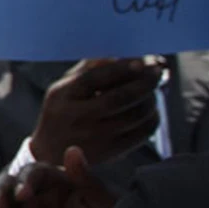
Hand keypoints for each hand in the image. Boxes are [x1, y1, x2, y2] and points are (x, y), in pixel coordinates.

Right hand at [29, 56, 163, 164]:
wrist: (51, 151)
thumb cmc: (63, 111)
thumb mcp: (64, 87)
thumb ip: (89, 69)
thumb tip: (124, 55)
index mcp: (62, 96)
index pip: (94, 78)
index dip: (121, 68)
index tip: (142, 61)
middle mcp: (77, 118)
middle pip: (119, 98)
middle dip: (144, 82)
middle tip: (157, 72)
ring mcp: (95, 138)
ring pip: (135, 115)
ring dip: (151, 99)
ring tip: (153, 91)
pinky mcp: (111, 152)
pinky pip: (142, 133)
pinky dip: (153, 118)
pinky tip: (150, 110)